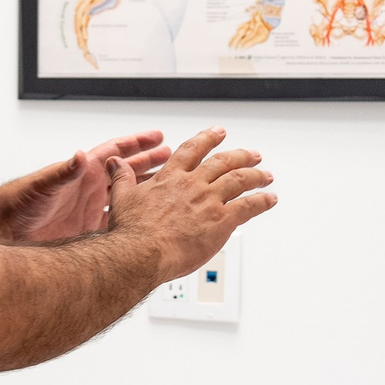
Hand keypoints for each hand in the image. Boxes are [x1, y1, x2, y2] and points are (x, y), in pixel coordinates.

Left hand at [0, 130, 170, 243]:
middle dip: (149, 162)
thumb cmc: (18, 203)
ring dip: (144, 189)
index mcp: (81, 172)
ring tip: (166, 184)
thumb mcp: (43, 185)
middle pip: (125, 171)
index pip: (114, 151)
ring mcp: (88, 208)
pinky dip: (131, 218)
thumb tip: (78, 156)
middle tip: (171, 157)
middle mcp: (87, 188)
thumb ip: (62, 171)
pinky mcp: (87, 230)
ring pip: (124, 196)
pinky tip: (146, 219)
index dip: (136, 143)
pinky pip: (116, 222)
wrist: (5, 230)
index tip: (157, 136)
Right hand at [105, 127, 275, 279]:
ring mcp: (209, 201)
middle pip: (223, 162)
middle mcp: (193, 185)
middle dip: (241, 155)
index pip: (193, 150)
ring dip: (256, 176)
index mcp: (171, 178)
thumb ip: (122, 178)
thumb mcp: (122, 198)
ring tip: (266, 175)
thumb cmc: (132, 232)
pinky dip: (262, 201)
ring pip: (240, 180)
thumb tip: (114, 164)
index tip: (218, 132)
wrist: (142, 252)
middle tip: (252, 154)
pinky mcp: (221, 221)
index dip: (207, 139)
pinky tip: (270, 199)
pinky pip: (249, 206)